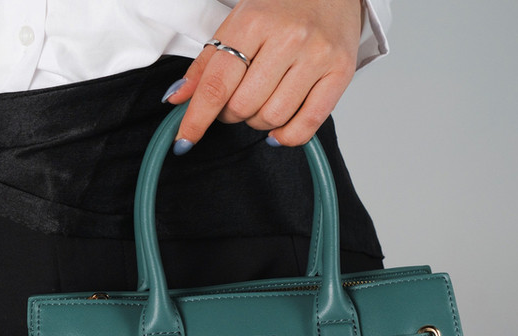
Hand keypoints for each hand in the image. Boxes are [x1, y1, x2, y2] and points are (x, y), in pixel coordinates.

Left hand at [163, 0, 364, 151]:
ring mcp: (317, 57)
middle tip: (236, 101)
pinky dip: (287, 136)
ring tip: (262, 103)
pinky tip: (279, 130)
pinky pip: (307, 126)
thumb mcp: (238, 24)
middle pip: (243, 106)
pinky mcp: (340, 74)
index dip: (196, 119)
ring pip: (272, 118)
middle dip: (231, 115)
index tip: (183, 141)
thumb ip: (206, 64)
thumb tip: (177, 99)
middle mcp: (288, 38)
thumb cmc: (282, 7)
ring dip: (258, 123)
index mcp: (255, 22)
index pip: (217, 84)